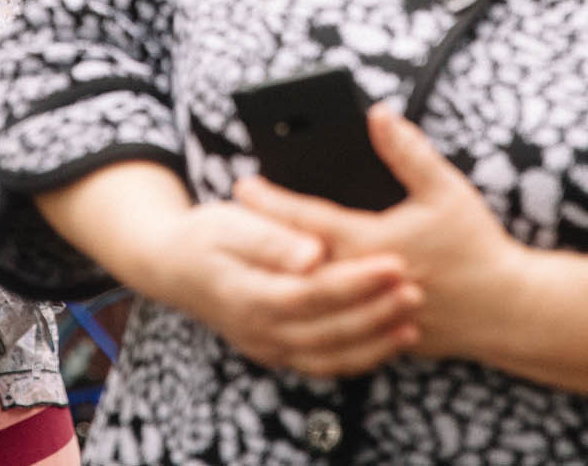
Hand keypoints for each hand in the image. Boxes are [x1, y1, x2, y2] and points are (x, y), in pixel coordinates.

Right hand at [132, 198, 423, 378]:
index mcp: (247, 294)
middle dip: (375, 312)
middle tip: (415, 289)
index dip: (354, 282)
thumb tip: (313, 253)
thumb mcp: (230, 224)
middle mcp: (258, 329)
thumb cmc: (204, 235)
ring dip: (374, 341)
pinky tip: (391, 340)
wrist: (171, 267)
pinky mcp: (277, 351)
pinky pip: (323, 363)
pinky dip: (360, 357)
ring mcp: (267, 346)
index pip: (310, 293)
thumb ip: (272, 239)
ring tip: (413, 319)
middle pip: (326, 329)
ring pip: (329, 355)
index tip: (393, 263)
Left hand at [233, 104, 525, 363]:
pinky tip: (295, 293)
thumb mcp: (445, 189)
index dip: (271, 202)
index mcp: (370, 244)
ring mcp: (365, 313)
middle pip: (295, 259)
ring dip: (279, 273)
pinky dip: (309, 305)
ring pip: (309, 295)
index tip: (243, 185)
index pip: (306, 220)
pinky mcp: (377, 334)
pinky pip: (331, 322)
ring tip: (256, 254)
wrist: (507, 311)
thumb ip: (407, 151)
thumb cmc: (477, 247)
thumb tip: (377, 114)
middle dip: (263, 237)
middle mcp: (359, 281)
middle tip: (232, 221)